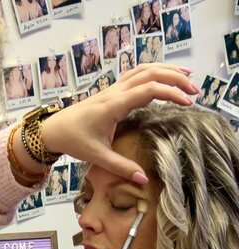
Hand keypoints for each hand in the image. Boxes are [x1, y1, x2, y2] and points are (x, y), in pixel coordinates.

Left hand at [41, 64, 199, 182]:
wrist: (54, 129)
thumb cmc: (74, 141)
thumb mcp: (98, 156)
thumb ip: (121, 167)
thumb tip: (143, 179)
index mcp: (113, 105)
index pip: (148, 89)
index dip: (171, 93)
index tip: (187, 103)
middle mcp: (115, 92)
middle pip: (150, 73)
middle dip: (175, 79)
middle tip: (194, 91)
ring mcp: (113, 88)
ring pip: (143, 69)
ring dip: (166, 70)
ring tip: (187, 78)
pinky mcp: (112, 91)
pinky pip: (136, 74)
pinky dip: (154, 72)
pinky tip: (164, 78)